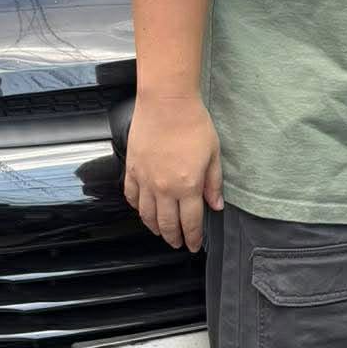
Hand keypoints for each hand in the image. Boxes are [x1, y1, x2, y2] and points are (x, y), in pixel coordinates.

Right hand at [124, 91, 223, 251]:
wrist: (166, 102)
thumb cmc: (192, 123)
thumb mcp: (213, 154)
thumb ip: (213, 183)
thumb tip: (216, 205)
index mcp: (188, 186)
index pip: (191, 222)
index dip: (193, 237)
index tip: (193, 245)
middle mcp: (164, 188)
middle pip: (167, 224)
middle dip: (174, 237)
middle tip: (178, 243)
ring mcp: (145, 180)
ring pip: (147, 215)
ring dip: (154, 227)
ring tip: (160, 232)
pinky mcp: (132, 169)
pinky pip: (131, 196)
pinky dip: (136, 208)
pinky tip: (142, 210)